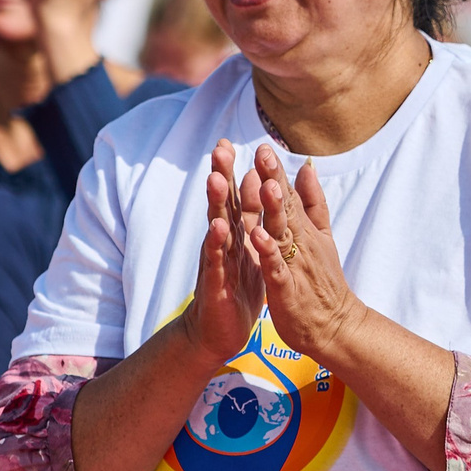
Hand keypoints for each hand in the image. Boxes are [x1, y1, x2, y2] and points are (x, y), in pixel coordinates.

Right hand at [180, 140, 264, 368]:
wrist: (220, 329)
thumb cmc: (239, 286)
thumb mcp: (250, 248)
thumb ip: (252, 215)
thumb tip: (254, 180)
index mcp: (237, 233)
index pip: (236, 196)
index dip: (235, 170)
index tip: (232, 140)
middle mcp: (224, 242)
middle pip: (222, 203)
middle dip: (221, 175)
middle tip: (220, 147)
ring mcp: (218, 261)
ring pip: (217, 227)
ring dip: (217, 204)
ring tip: (216, 179)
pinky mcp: (216, 284)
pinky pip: (217, 261)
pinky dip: (217, 244)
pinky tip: (218, 228)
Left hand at [243, 144, 362, 364]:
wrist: (334, 325)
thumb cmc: (323, 282)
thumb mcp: (323, 237)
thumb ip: (313, 203)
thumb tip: (307, 168)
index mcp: (304, 231)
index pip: (289, 196)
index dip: (277, 172)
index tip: (265, 146)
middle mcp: (301, 244)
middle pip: (286, 208)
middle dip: (274, 180)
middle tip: (264, 153)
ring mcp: (295, 265)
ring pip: (283, 234)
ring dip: (274, 211)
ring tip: (266, 186)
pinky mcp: (288, 288)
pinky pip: (276, 268)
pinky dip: (268, 252)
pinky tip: (258, 236)